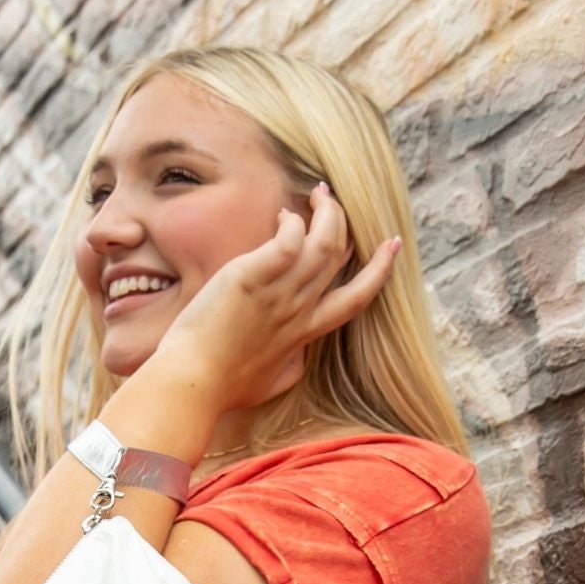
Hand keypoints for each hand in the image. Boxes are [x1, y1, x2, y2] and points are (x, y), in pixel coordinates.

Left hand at [153, 183, 400, 418]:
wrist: (193, 384)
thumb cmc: (224, 389)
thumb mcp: (271, 383)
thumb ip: (291, 366)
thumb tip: (299, 358)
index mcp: (305, 333)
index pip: (357, 297)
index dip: (380, 269)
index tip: (391, 245)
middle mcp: (300, 309)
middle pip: (340, 256)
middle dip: (343, 220)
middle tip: (329, 199)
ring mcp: (279, 292)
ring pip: (323, 242)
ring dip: (326, 211)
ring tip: (315, 194)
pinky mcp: (253, 277)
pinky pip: (289, 238)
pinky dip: (293, 222)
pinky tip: (281, 217)